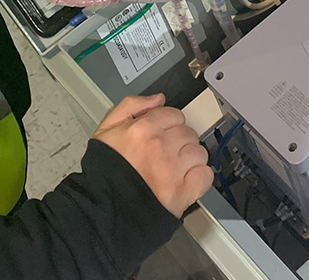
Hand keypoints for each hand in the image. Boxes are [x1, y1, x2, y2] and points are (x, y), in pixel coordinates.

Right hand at [93, 93, 212, 216]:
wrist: (103, 208)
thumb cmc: (104, 171)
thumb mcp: (106, 130)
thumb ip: (130, 106)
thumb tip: (159, 99)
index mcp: (143, 128)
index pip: (175, 115)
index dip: (169, 124)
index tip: (162, 135)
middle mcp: (161, 146)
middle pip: (188, 133)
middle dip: (179, 141)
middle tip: (166, 154)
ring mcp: (174, 170)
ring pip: (199, 152)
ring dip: (190, 159)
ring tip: (174, 169)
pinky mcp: (183, 192)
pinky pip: (205, 175)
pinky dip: (199, 177)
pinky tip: (185, 180)